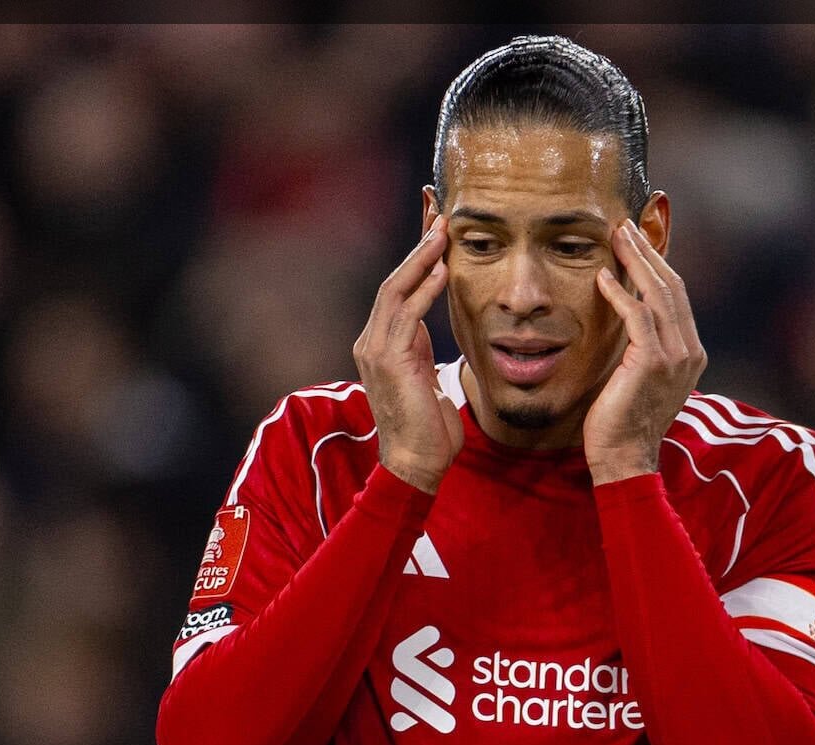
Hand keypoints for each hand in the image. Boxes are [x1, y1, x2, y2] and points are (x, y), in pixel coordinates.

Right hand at [353, 215, 462, 492]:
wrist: (417, 463)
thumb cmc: (429, 426)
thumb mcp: (427, 376)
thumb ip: (422, 349)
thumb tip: (429, 330)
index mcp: (381, 342)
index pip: (398, 287)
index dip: (415, 254)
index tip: (434, 223)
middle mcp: (371, 340)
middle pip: (393, 280)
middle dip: (417, 244)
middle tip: (439, 211)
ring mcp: (375, 349)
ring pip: (396, 290)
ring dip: (422, 258)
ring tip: (443, 229)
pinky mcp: (388, 361)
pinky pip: (407, 315)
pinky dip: (425, 290)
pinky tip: (444, 269)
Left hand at [584, 219, 706, 484]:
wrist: (625, 457)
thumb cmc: (623, 421)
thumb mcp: (640, 377)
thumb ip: (644, 347)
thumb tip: (629, 317)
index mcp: (691, 352)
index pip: (676, 297)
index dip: (657, 265)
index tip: (637, 242)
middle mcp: (690, 350)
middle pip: (671, 287)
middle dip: (648, 253)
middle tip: (626, 226)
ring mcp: (675, 356)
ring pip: (657, 295)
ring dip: (635, 262)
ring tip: (616, 238)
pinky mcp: (652, 362)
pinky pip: (637, 317)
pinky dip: (621, 294)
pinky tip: (603, 278)